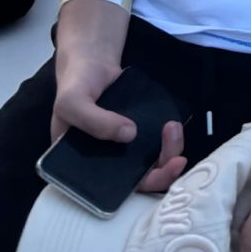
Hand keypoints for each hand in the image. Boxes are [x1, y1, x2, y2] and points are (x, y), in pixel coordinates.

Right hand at [51, 52, 187, 194]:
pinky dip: (166, 142)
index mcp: (81, 166)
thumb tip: (129, 134)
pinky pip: (154, 144)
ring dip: (167, 153)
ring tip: (173, 128)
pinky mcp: (137, 132)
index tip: (157, 173)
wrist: (92, 61)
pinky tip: (173, 128)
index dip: (134, 188)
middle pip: (136, 180)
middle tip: (177, 157)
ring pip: (149, 163)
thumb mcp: (73, 102)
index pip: (109, 190)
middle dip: (161, 172)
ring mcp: (122, 147)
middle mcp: (104, 162)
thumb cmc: (75, 85)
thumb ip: (94, 120)